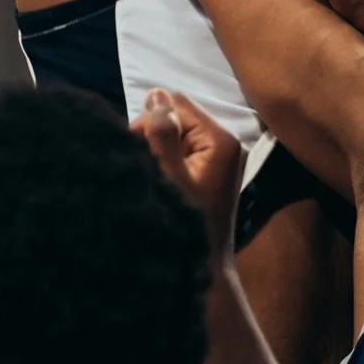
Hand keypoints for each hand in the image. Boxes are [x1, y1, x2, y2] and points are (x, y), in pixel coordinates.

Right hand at [134, 88, 245, 262]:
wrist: (205, 270)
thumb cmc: (187, 226)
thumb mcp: (171, 178)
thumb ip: (164, 136)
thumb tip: (156, 93)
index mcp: (221, 139)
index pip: (178, 104)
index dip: (153, 121)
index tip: (138, 151)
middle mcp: (225, 142)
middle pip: (179, 116)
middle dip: (155, 135)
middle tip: (144, 167)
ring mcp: (220, 156)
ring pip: (178, 133)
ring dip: (159, 148)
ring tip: (151, 175)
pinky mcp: (212, 169)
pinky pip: (184, 148)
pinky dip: (168, 159)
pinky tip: (161, 179)